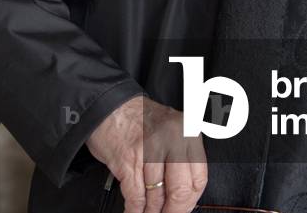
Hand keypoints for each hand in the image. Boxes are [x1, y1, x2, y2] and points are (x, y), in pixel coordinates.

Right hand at [85, 94, 207, 212]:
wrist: (107, 104)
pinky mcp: (128, 160)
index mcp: (187, 132)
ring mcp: (150, 149)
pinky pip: (136, 196)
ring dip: (152, 211)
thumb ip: (181, 156)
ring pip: (157, 195)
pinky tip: (135, 212)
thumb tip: (183, 194)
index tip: (183, 209)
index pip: (199, 178)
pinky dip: (135, 210)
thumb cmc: (138, 117)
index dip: (191, 201)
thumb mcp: (171, 128)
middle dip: (174, 211)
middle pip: (181, 190)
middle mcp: (172, 139)